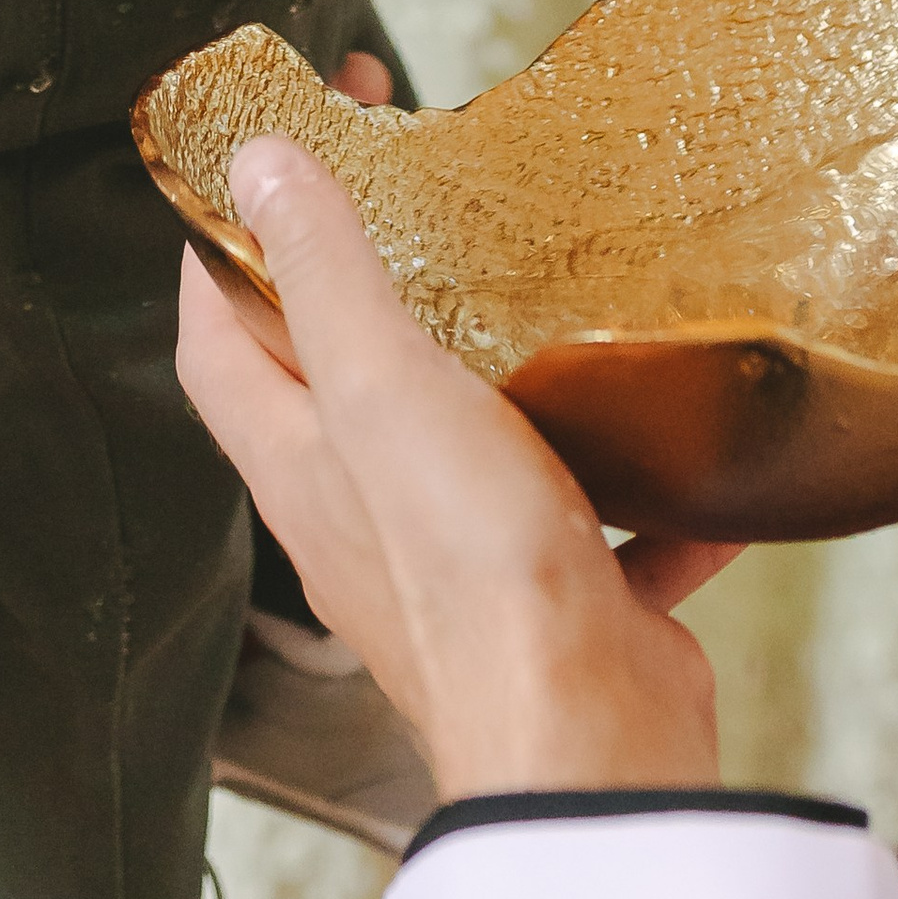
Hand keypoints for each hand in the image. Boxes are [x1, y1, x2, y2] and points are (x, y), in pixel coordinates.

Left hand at [176, 136, 736, 795]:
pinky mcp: (565, 599)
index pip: (219, 343)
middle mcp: (369, 518)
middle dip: (363, 283)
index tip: (264, 158)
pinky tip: (678, 432)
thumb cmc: (472, 578)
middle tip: (412, 182)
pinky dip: (636, 480)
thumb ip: (324, 275)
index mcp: (303, 467)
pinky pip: (602, 525)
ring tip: (541, 283)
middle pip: (339, 385)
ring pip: (468, 449)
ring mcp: (466, 563)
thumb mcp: (383, 390)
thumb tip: (256, 167)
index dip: (220, 247)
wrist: (586, 741)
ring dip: (496, 375)